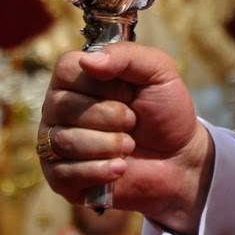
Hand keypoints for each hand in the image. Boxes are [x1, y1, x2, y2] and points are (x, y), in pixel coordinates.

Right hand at [39, 43, 213, 234]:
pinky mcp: (59, 178)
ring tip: (129, 146)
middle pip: (62, 106)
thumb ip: (126, 56)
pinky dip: (100, 171)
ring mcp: (55, 143)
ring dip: (108, 145)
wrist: (179, 159)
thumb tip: (88, 61)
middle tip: (133, 121)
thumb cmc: (165, 110)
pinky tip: (120, 168)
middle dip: (109, 116)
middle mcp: (58, 108)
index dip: (102, 84)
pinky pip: (64, 174)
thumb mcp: (158, 72)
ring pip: (64, 141)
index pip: (66, 69)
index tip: (129, 93)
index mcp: (77, 77)